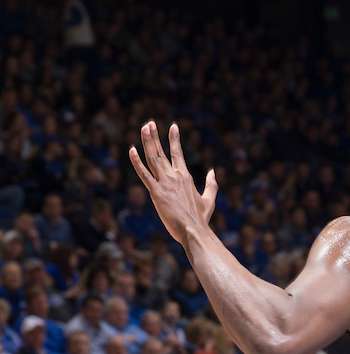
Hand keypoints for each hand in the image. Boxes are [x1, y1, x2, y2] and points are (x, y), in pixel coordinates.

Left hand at [129, 122, 217, 245]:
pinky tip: (131, 150)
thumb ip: (212, 184)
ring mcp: (165, 184)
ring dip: (148, 142)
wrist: (194, 231)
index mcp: (186, 177)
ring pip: (153, 158)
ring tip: (144, 128)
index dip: (175, 139)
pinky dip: (137, 162)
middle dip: (155, 136)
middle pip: (162, 152)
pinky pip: (144, 174)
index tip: (173, 126)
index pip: (178, 153)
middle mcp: (175, 176)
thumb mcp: (209, 199)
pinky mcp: (156, 193)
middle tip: (150, 123)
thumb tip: (213, 171)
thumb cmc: (201, 218)